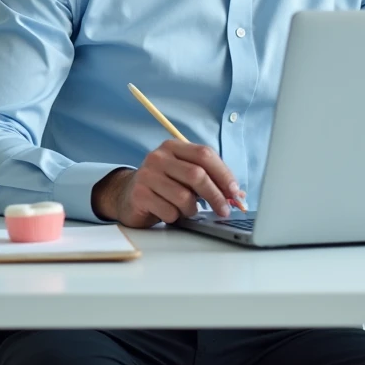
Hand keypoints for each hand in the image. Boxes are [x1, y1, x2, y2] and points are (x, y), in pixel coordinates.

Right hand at [92, 141, 244, 227]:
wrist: (127, 196)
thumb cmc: (164, 186)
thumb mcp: (185, 176)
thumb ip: (209, 179)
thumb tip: (237, 194)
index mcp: (174, 147)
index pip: (204, 154)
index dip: (223, 173)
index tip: (234, 192)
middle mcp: (159, 157)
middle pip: (196, 174)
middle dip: (216, 196)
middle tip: (224, 211)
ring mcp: (147, 175)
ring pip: (183, 196)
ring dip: (192, 209)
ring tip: (188, 211)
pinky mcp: (139, 194)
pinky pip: (169, 211)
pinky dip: (176, 217)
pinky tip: (170, 213)